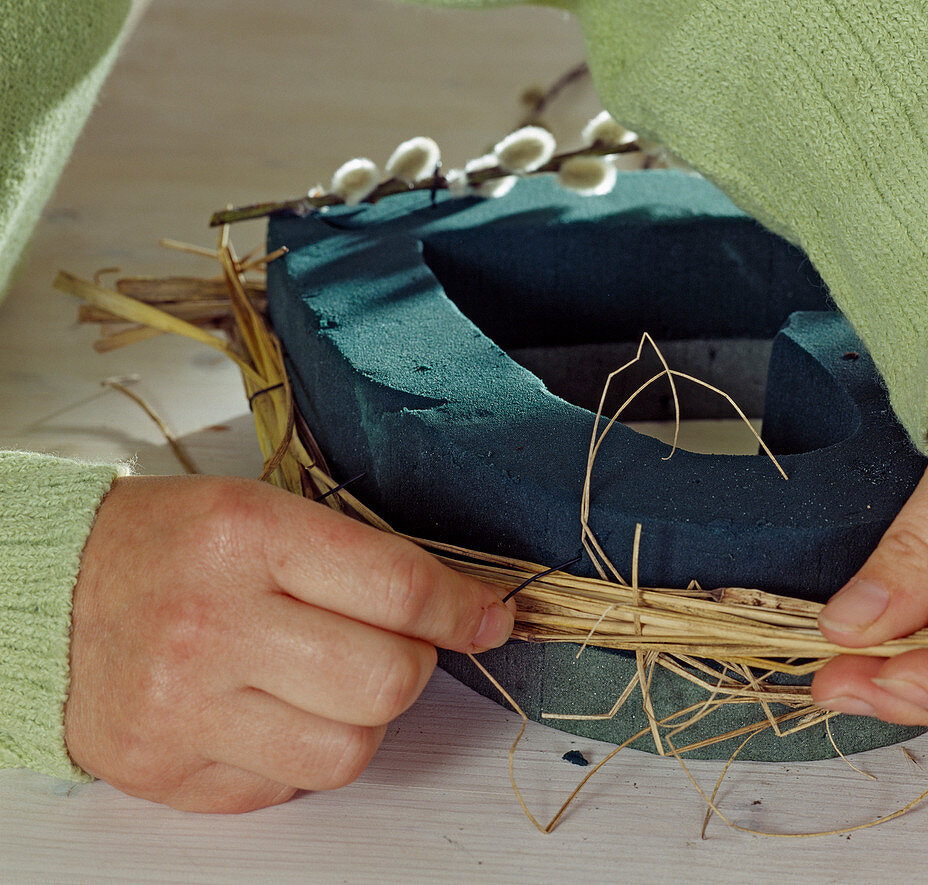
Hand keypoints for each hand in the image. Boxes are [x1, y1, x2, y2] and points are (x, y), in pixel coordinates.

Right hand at [64, 475, 513, 811]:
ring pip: (348, 753)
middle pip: (386, 682)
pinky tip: (264, 712)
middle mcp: (211, 624)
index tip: (489, 617)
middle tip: (389, 646)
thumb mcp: (266, 513)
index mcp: (246, 537)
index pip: (398, 589)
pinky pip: (286, 789)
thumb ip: (364, 562)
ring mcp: (181, 707)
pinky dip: (297, 756)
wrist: (52, 595)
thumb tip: (470, 611)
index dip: (464, 609)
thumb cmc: (174, 546)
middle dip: (412, 666)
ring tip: (320, 683)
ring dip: (360, 721)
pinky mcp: (162, 770)